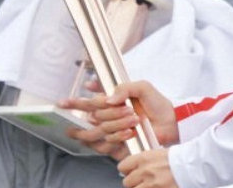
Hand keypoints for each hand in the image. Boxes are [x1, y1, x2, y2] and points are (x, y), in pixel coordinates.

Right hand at [59, 80, 179, 156]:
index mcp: (111, 102)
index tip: (62, 103)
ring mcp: (112, 132)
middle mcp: (108, 117)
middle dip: (110, 111)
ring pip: (99, 129)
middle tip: (127, 108)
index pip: (87, 102)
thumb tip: (108, 98)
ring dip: (116, 123)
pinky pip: (106, 144)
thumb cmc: (157, 104)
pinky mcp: (117, 146)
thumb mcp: (142, 87)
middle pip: (93, 115)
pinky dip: (117, 137)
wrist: (170, 122)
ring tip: (133, 118)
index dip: (73, 103)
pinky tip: (129, 132)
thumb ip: (123, 87)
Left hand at [119, 149, 176, 187]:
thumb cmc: (181, 159)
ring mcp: (150, 185)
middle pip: (127, 182)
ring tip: (150, 186)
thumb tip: (135, 168)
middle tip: (142, 182)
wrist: (194, 167)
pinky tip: (157, 187)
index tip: (130, 172)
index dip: (127, 170)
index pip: (123, 166)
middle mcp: (144, 172)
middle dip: (134, 183)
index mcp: (143, 159)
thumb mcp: (159, 154)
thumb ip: (146, 162)